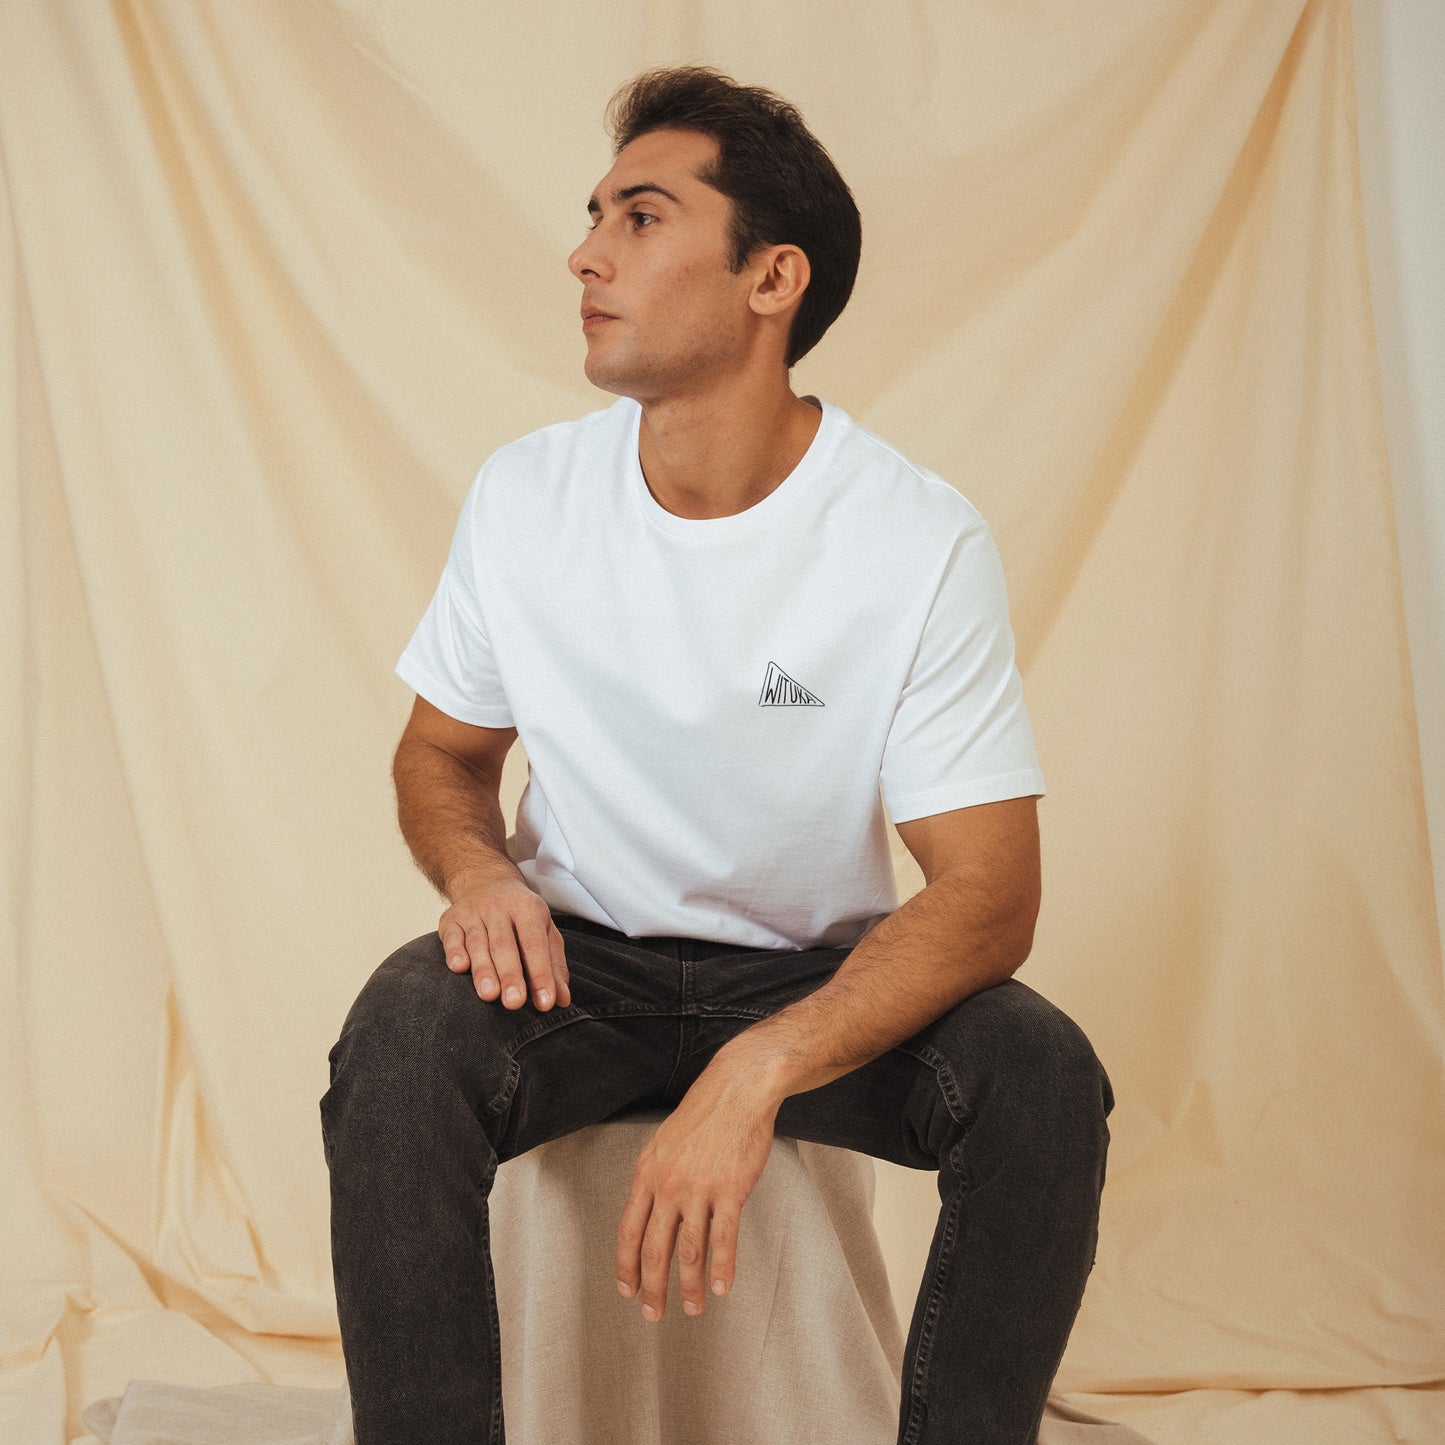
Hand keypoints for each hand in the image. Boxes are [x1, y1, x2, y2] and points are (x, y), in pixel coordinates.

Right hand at [439, 876, 569, 1009]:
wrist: (485, 880)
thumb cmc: (520, 915)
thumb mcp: (544, 931)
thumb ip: (554, 966)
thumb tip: (562, 1000)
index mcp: (528, 909)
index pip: (535, 944)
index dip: (541, 973)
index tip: (545, 1002)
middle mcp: (499, 908)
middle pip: (505, 945)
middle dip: (510, 975)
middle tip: (515, 1002)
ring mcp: (473, 913)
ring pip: (478, 943)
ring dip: (483, 970)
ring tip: (489, 995)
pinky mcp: (451, 920)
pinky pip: (451, 936)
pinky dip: (454, 952)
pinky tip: (459, 968)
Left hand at [615, 1056, 780, 1320]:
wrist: (737, 1089)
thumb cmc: (705, 1113)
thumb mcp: (665, 1142)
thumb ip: (657, 1177)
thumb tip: (653, 1211)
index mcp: (648, 1172)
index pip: (629, 1230)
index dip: (626, 1265)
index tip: (627, 1289)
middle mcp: (668, 1184)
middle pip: (654, 1248)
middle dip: (652, 1287)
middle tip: (653, 1313)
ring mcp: (699, 1188)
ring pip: (689, 1250)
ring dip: (689, 1285)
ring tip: (692, 1307)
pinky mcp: (730, 1190)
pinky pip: (724, 1238)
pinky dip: (722, 1267)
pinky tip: (720, 1287)